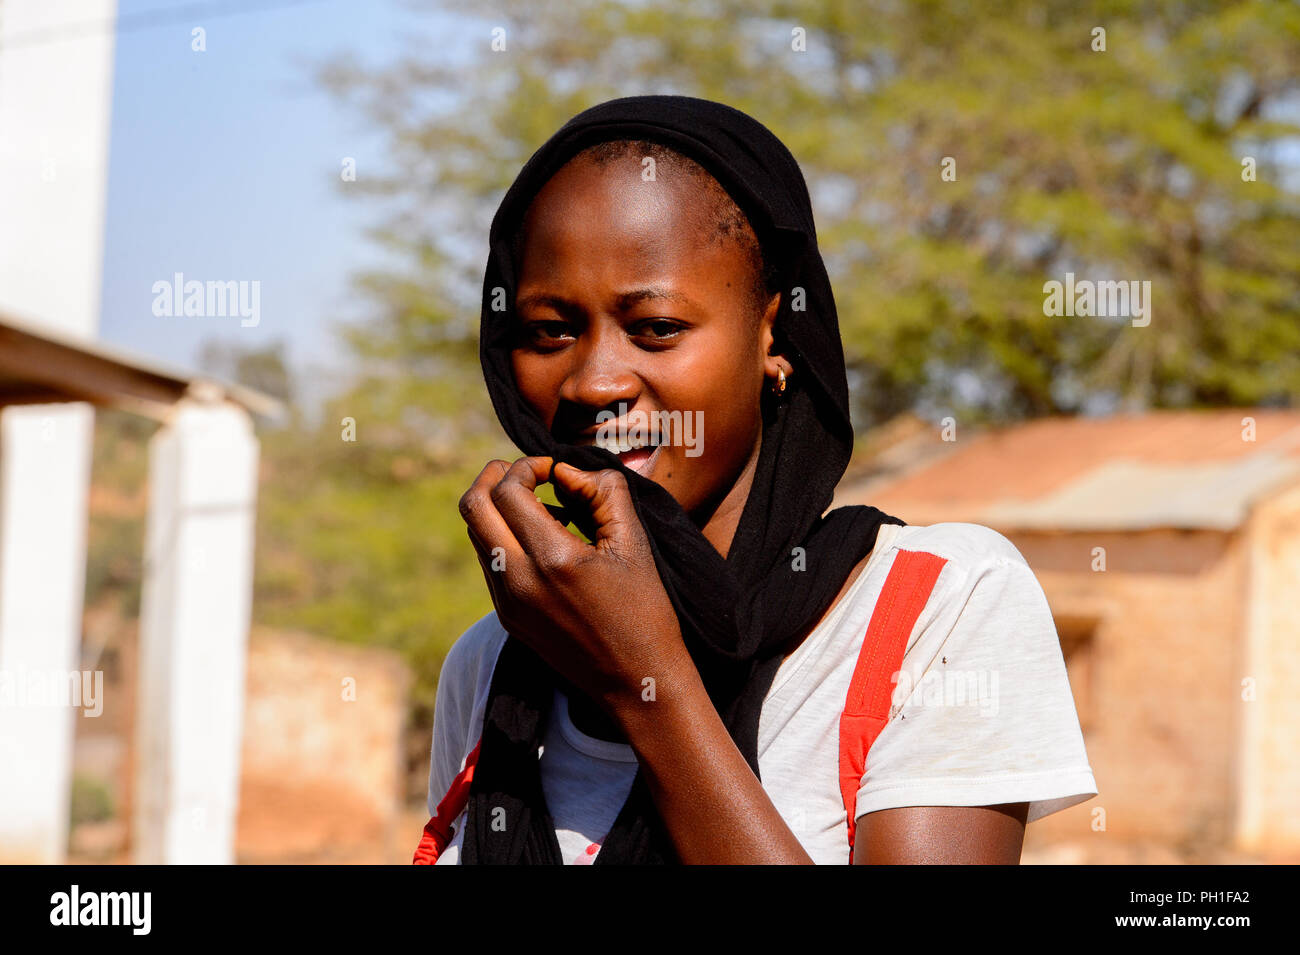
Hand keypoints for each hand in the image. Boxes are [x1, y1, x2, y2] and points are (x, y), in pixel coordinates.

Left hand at [458, 456, 689, 714]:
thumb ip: (603, 492)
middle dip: (495, 477)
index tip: (554, 469)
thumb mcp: (634, 541)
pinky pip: (489, 562)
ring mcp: (507, 603)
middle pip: (473, 506)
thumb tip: (567, 472)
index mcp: (552, 559)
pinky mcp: (507, 618)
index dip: (527, 466)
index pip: (509, 490)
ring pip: (476, 534)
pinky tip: (542, 540)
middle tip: (526, 472)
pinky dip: (504, 537)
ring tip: (541, 507)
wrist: (637, 680)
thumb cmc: (645, 609)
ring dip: (498, 507)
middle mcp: (519, 581)